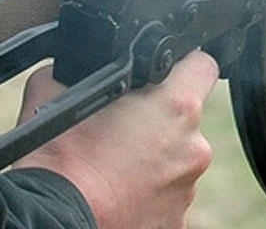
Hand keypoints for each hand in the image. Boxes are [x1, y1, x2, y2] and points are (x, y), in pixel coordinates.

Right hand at [14, 51, 218, 228]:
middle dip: (161, 120)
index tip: (170, 71)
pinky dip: (149, 193)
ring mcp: (188, 187)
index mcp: (177, 107)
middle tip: (125, 129)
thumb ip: (83, 74)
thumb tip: (77, 67)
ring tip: (118, 167)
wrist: (50, 224)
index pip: (203, 66)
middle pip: (187, 119)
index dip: (185, 65)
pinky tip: (122, 192)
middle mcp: (193, 146)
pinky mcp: (176, 220)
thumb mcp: (57, 95)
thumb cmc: (57, 166)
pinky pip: (167, 195)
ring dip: (156, 159)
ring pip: (177, 160)